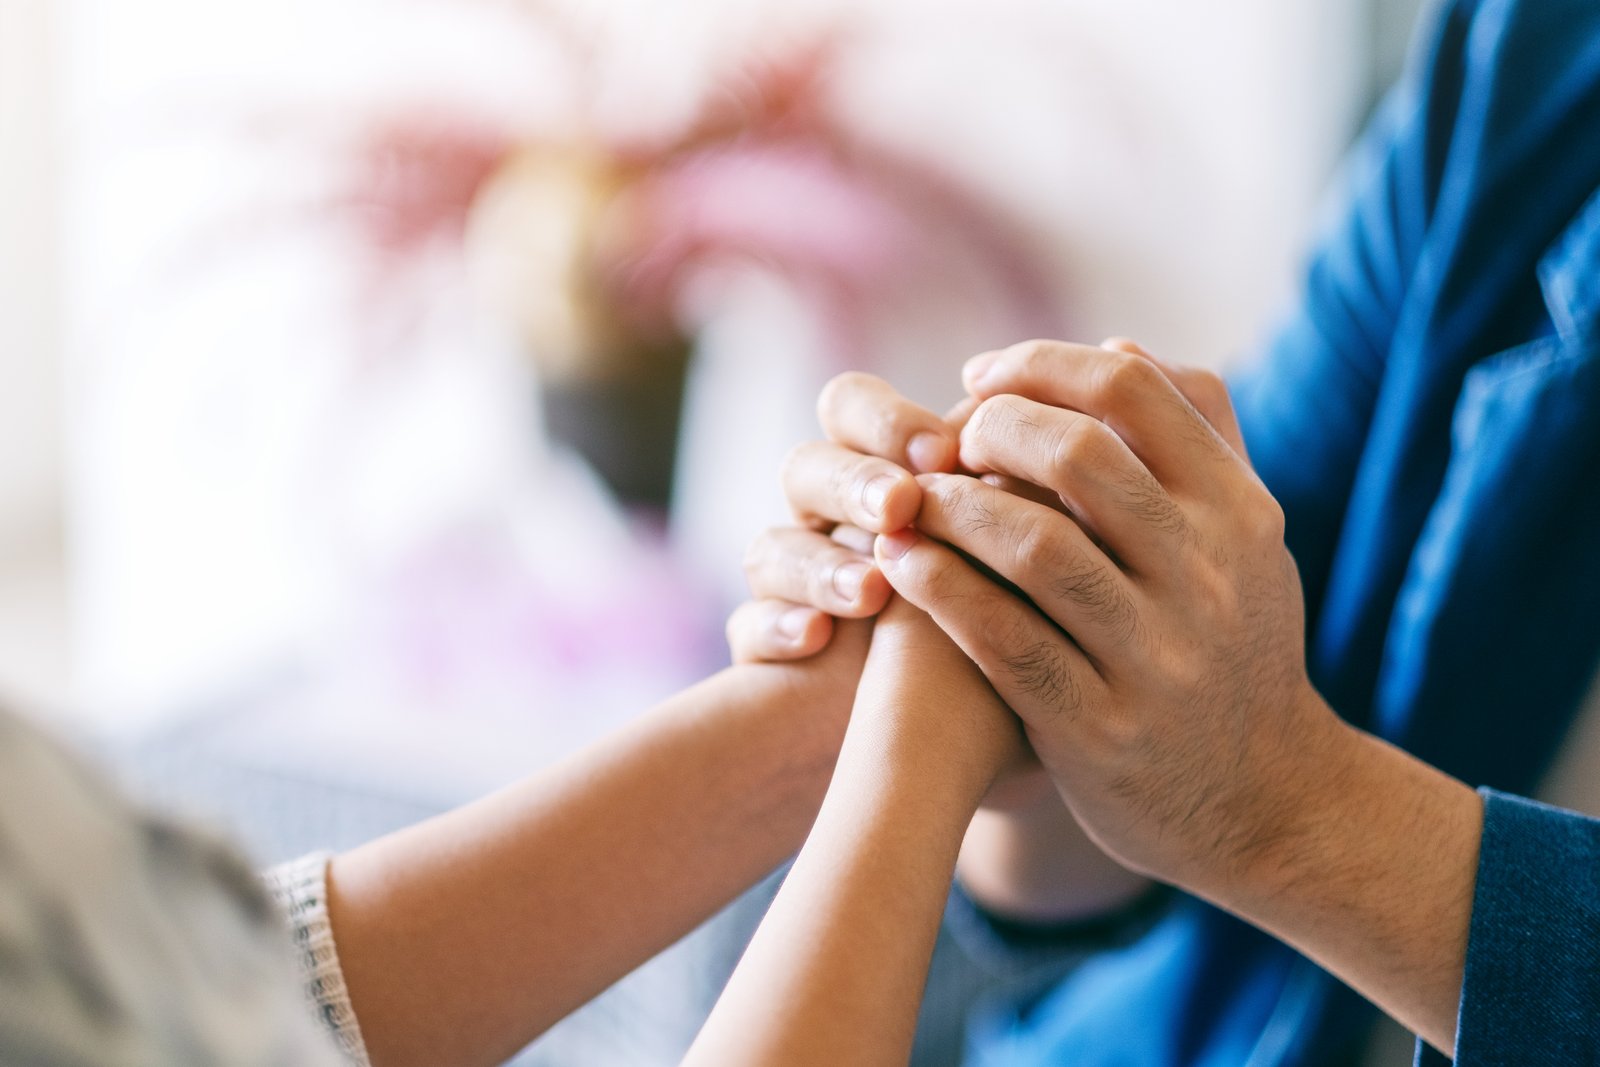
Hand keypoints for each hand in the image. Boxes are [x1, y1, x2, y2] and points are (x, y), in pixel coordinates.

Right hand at [729, 374, 1048, 809]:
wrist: (955, 771)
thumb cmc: (1016, 671)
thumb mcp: (1041, 591)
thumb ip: (1051, 514)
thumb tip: (1108, 435)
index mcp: (896, 492)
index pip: (862, 415)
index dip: (893, 423)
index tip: (951, 448)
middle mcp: (836, 533)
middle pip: (807, 466)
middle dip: (855, 480)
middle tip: (903, 503)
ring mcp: (799, 591)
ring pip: (769, 545)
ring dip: (815, 560)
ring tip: (869, 592)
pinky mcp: (771, 653)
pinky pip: (747, 629)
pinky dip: (774, 630)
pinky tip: (812, 643)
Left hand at [874, 339, 1336, 896]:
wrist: (1268, 805)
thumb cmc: (1234, 649)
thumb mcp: (1247, 541)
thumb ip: (1196, 439)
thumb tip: (1115, 347)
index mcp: (1240, 513)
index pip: (1133, 390)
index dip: (1038, 364)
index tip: (978, 379)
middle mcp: (1207, 577)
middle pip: (1077, 456)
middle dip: (988, 429)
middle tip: (938, 441)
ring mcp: (1155, 658)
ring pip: (1033, 547)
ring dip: (950, 508)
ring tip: (903, 499)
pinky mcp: (1099, 729)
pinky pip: (1003, 640)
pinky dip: (941, 589)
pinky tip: (900, 562)